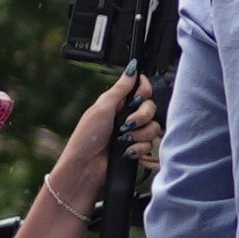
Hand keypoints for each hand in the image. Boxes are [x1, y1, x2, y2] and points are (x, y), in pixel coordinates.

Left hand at [41, 71, 146, 207]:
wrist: (86, 169)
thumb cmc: (87, 138)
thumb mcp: (102, 108)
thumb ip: (121, 88)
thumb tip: (132, 68)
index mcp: (117, 103)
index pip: (141, 90)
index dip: (144, 91)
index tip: (138, 97)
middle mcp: (127, 117)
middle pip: (151, 108)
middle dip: (141, 116)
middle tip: (127, 123)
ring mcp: (132, 134)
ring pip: (153, 128)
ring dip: (139, 134)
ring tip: (123, 140)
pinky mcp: (136, 150)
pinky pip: (150, 145)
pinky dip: (138, 149)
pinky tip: (126, 152)